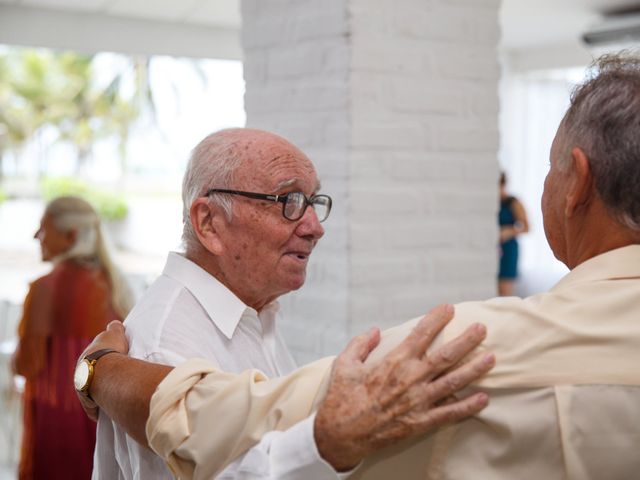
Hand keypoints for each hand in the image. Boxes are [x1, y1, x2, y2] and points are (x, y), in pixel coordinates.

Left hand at [76, 320, 128, 420]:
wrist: (104, 370)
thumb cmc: (111, 351)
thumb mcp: (114, 333)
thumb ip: (115, 328)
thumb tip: (116, 324)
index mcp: (84, 359)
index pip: (92, 360)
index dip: (103, 361)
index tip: (112, 364)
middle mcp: (80, 375)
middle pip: (90, 378)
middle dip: (100, 379)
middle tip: (114, 380)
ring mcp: (82, 390)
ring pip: (91, 393)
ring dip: (99, 394)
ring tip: (113, 395)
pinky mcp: (89, 405)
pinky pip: (94, 408)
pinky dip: (100, 409)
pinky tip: (107, 410)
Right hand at [314, 304, 493, 470]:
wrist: (341, 434)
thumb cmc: (342, 398)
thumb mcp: (344, 364)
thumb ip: (361, 344)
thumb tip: (376, 331)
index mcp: (394, 361)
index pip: (421, 334)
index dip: (436, 319)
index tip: (448, 308)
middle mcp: (411, 378)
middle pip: (446, 355)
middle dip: (467, 340)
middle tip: (482, 328)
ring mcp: (419, 401)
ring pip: (454, 381)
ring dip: (475, 369)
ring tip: (492, 358)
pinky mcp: (421, 422)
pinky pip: (450, 413)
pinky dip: (468, 406)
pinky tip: (483, 399)